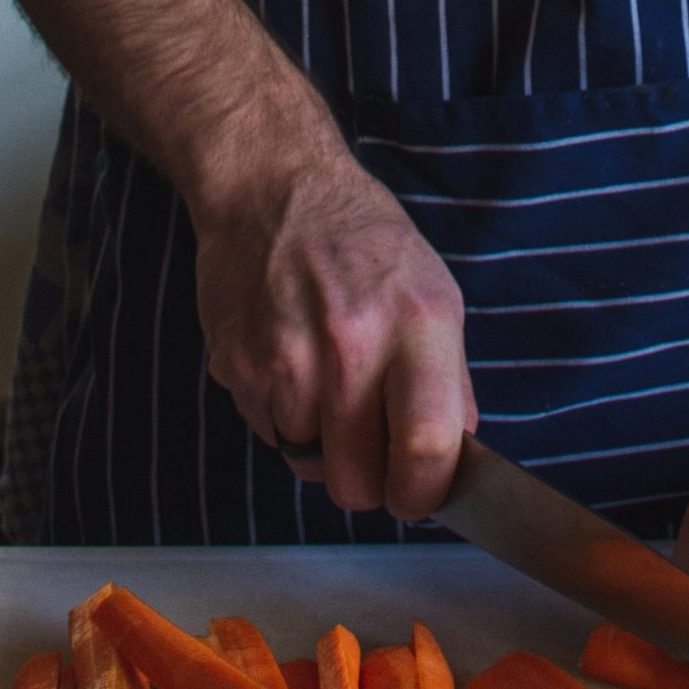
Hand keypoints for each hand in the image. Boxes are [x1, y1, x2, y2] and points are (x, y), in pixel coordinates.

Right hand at [191, 154, 475, 519]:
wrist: (269, 190)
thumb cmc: (361, 243)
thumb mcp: (434, 295)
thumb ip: (450, 382)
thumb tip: (451, 461)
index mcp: (415, 324)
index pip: (426, 446)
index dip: (424, 493)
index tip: (418, 498)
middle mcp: (349, 345)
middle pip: (356, 481)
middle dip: (368, 485)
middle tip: (373, 457)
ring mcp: (285, 360)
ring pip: (307, 466)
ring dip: (322, 447)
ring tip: (329, 388)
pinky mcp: (237, 367)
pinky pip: (269, 434)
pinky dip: (285, 419)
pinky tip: (294, 367)